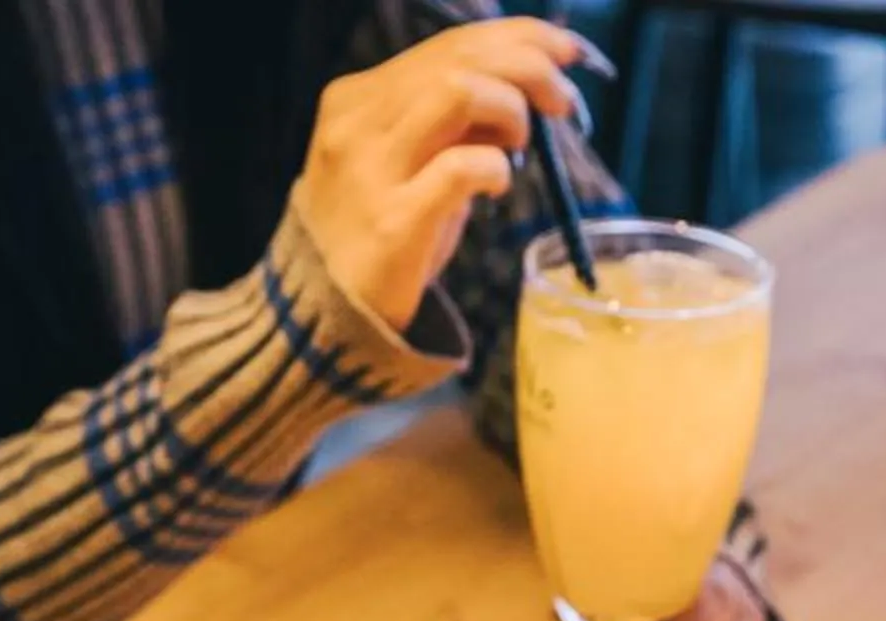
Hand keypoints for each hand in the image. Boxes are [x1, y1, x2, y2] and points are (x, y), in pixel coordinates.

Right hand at [295, 17, 594, 330]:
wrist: (320, 319)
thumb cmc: (374, 236)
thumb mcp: (403, 162)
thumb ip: (447, 122)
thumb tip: (521, 88)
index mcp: (355, 99)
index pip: (448, 45)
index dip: (518, 37)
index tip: (565, 53)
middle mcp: (356, 124)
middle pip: (459, 60)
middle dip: (530, 68)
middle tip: (564, 101)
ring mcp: (370, 172)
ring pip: (458, 92)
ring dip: (511, 109)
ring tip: (522, 144)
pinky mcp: (393, 222)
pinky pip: (462, 166)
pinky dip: (496, 168)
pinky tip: (498, 186)